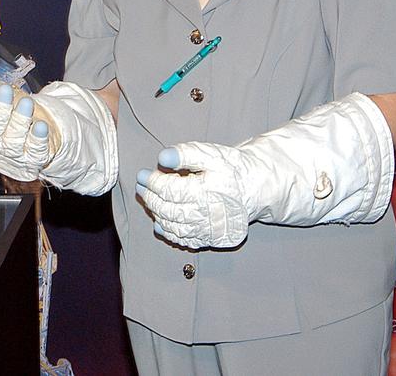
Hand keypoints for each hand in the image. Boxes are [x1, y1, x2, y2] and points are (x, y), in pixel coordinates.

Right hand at [0, 76, 52, 181]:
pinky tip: (41, 125)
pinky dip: (38, 138)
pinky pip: (35, 150)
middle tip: (5, 90)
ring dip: (20, 120)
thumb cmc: (13, 120)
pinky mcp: (33, 159)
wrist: (33, 146)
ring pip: (14, 140)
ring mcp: (13, 154)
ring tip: (26, 103)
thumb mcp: (2, 102)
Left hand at [135, 143, 253, 248]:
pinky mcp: (210, 238)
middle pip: (168, 210)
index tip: (142, 174)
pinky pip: (184, 240)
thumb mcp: (211, 154)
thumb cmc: (232, 169)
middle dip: (150, 198)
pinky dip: (168, 233)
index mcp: (207, 192)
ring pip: (173, 227)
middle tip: (141, 186)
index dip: (152, 182)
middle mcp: (207, 215)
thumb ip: (186, 154)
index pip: (170, 190)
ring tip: (149, 200)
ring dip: (156, 214)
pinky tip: (160, 223)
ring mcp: (209, 230)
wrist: (254, 188)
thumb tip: (163, 157)